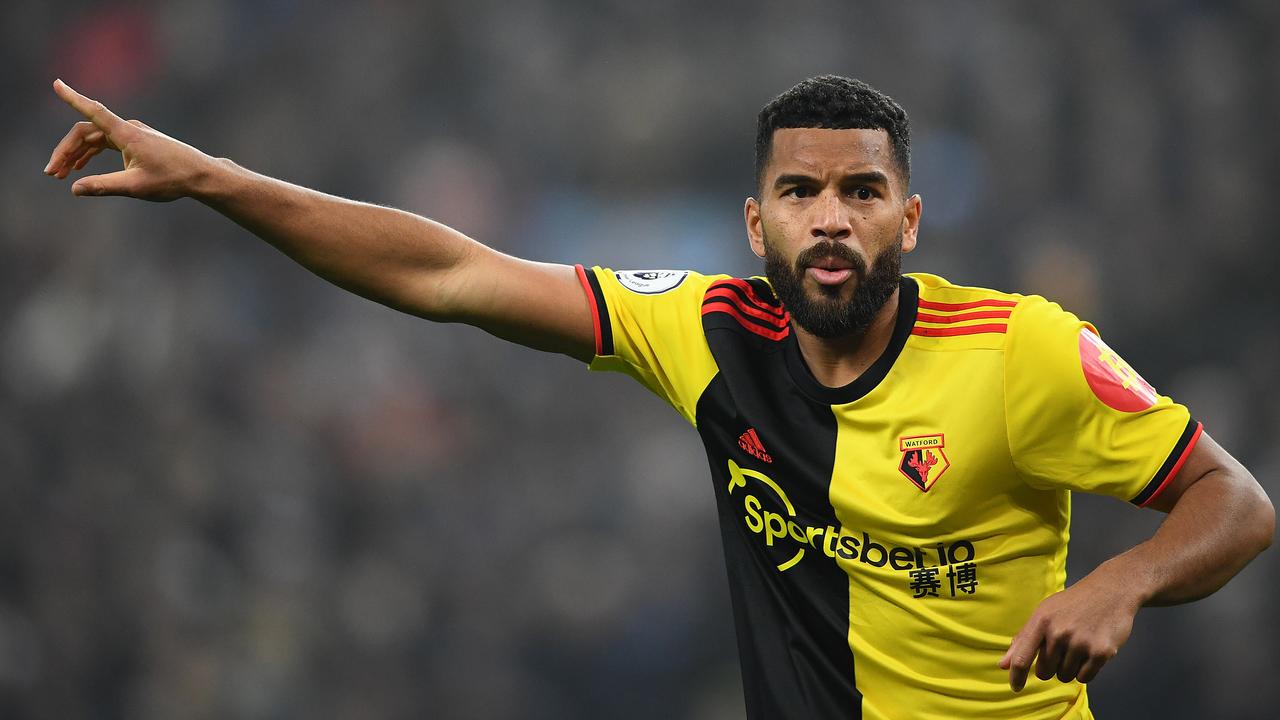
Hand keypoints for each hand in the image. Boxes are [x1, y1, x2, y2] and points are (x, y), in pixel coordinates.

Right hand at [43, 79, 215, 200]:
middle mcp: (128, 129)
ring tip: (61, 174)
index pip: (94, 111)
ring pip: (95, 138)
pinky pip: (106, 143)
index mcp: (127, 134)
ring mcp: (132, 134)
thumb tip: (75, 189)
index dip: (73, 98)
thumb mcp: (136, 186)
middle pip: (86, 132)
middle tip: (51, 173)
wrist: (200, 175)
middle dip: (66, 151)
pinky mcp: (136, 142)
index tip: (57, 84)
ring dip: (76, 154)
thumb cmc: (173, 179)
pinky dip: (91, 154)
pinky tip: (80, 168)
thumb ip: (104, 186)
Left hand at [998, 569, 1140, 691]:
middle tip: (1061, 649)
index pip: (1022, 657)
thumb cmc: (1072, 604)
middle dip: (1049, 667)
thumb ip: (1023, 639)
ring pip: (1064, 676)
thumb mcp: (1044, 613)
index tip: (1015, 688)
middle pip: (1044, 672)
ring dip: (1069, 668)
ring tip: (1077, 647)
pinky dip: (1085, 671)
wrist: (1110, 591)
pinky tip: (1089, 652)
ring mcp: (1080, 643)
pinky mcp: (1100, 652)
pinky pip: (1084, 678)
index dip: (1016, 676)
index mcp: (1041, 621)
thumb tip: (1003, 665)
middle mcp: (1059, 632)